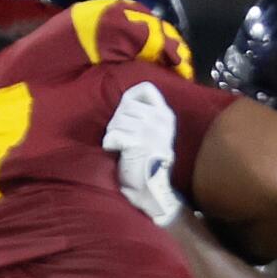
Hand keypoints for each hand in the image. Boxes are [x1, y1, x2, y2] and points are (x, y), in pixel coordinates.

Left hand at [102, 81, 181, 225]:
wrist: (150, 189)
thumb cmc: (144, 160)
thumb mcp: (152, 130)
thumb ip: (143, 113)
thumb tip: (124, 100)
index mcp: (165, 115)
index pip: (146, 89)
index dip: (129, 98)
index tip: (126, 113)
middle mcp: (162, 119)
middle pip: (125, 106)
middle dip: (118, 122)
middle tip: (125, 140)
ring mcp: (152, 130)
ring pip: (117, 121)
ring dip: (114, 134)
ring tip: (124, 148)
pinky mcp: (140, 142)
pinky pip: (113, 135)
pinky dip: (110, 145)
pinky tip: (119, 153)